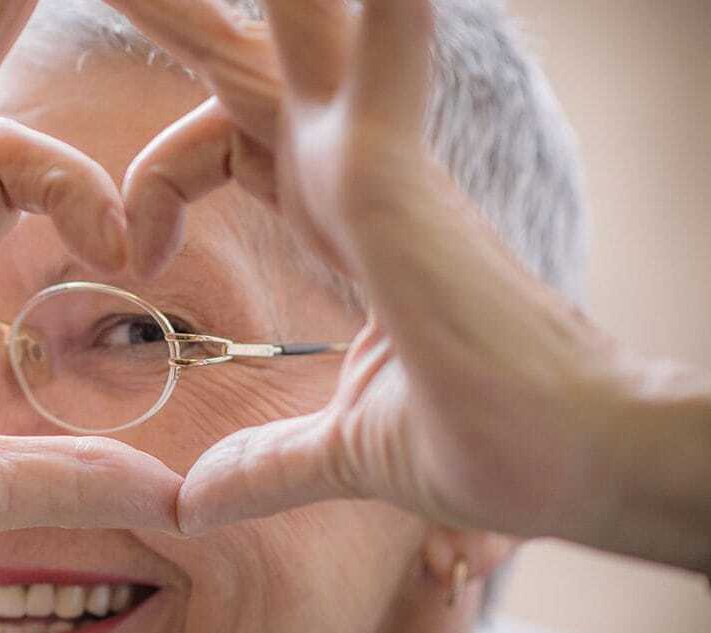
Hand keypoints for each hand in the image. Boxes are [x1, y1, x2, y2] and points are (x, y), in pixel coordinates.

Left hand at [100, 0, 710, 579]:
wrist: (579, 465)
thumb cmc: (492, 441)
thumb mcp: (347, 449)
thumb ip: (271, 464)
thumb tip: (197, 504)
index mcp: (340, 214)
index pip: (224, 141)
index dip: (160, 178)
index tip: (131, 254)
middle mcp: (356, 171)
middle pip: (245, 62)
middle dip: (179, 16)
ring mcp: (378, 167)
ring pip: (295, 41)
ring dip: (249, 2)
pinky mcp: (393, 183)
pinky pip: (374, 67)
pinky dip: (377, 14)